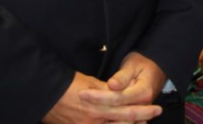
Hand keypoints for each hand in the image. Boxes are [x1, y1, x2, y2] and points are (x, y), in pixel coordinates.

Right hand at [42, 54, 165, 123]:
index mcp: (101, 104)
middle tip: (156, 112)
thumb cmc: (69, 85)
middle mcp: (96, 119)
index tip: (154, 105)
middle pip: (126, 120)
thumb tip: (122, 93)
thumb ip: (108, 90)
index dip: (144, 108)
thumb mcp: (92, 82)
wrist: (46, 94)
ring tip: (142, 123)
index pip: (128, 108)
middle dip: (143, 117)